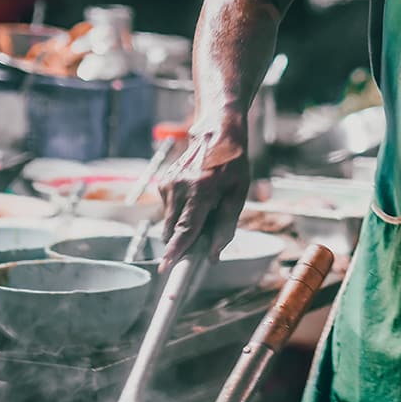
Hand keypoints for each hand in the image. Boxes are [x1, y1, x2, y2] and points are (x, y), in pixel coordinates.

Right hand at [158, 123, 250, 270]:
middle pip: (172, 231)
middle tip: (203, 233)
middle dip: (183, 241)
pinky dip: (180, 212)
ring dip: (182, 225)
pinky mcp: (162, 182)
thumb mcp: (238, 195)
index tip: (164, 268)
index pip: (185, 228)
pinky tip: (195, 196)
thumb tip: (213, 256)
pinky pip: (168, 210)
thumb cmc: (232, 164)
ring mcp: (167, 183)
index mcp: (201, 190)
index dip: (175, 251)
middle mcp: (179, 186)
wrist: (216, 133)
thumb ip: (225, 227)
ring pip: (169, 222)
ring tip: (204, 206)